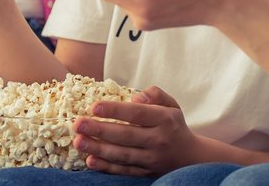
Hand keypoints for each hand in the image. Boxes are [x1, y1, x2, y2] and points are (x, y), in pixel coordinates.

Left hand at [73, 87, 204, 175]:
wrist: (190, 157)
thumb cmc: (174, 125)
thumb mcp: (172, 105)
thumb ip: (155, 94)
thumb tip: (135, 96)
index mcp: (165, 119)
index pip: (137, 113)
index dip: (115, 110)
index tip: (94, 106)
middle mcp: (159, 140)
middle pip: (126, 135)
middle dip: (100, 130)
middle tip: (78, 124)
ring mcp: (152, 159)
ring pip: (122, 155)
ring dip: (98, 149)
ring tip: (79, 141)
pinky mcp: (146, 173)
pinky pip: (124, 171)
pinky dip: (107, 167)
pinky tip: (90, 161)